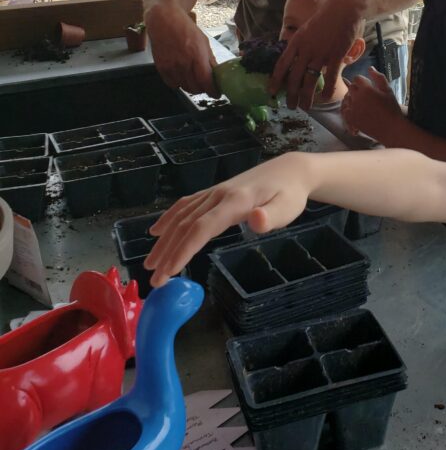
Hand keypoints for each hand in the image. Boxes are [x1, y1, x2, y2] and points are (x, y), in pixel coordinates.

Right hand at [144, 152, 312, 286]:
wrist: (290, 170)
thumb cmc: (290, 194)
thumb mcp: (288, 208)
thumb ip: (272, 217)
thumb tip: (256, 220)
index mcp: (235, 201)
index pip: (202, 227)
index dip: (184, 249)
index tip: (169, 271)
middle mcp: (219, 195)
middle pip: (187, 224)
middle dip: (168, 252)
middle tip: (154, 279)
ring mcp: (215, 192)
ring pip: (182, 216)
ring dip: (164, 239)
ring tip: (150, 263)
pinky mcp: (215, 192)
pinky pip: (186, 205)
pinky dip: (169, 217)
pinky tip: (157, 231)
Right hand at [145, 1, 216, 93]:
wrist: (164, 21)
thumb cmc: (186, 29)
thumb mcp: (203, 41)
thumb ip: (210, 60)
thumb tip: (217, 74)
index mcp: (197, 56)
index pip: (206, 81)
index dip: (213, 91)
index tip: (216, 93)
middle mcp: (183, 63)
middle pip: (195, 87)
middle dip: (203, 89)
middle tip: (206, 85)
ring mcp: (171, 67)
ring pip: (184, 87)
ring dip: (191, 86)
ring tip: (194, 79)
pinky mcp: (161, 68)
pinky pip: (172, 84)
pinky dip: (179, 83)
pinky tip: (182, 76)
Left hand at [270, 0, 362, 109]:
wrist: (345, 9)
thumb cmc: (326, 17)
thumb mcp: (307, 29)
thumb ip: (300, 43)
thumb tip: (295, 56)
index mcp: (296, 42)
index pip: (282, 64)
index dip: (275, 79)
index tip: (271, 91)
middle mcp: (306, 49)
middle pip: (294, 77)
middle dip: (291, 94)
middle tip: (290, 106)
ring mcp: (321, 53)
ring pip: (309, 80)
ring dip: (306, 96)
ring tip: (305, 107)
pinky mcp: (336, 56)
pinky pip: (329, 77)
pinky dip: (326, 90)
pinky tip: (324, 98)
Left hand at [341, 67, 403, 143]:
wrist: (391, 128)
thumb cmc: (391, 108)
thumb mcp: (388, 90)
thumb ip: (378, 77)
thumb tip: (370, 68)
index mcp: (366, 89)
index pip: (357, 79)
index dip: (363, 81)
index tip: (369, 85)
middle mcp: (357, 98)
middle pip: (351, 88)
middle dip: (358, 89)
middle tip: (367, 95)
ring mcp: (353, 109)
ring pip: (348, 98)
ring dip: (354, 99)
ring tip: (364, 104)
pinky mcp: (352, 119)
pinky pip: (346, 110)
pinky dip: (350, 109)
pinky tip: (358, 111)